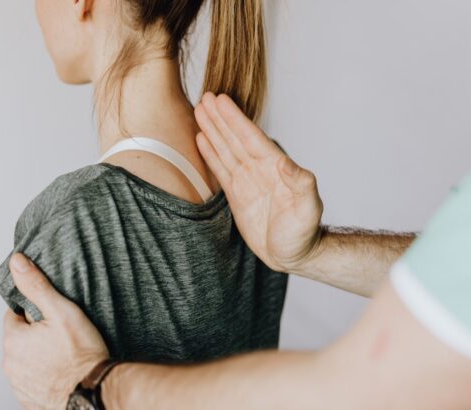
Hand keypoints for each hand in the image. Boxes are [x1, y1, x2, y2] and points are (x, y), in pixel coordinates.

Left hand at [2, 253, 109, 409]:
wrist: (94, 394)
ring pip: (26, 359)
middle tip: (62, 335)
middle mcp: (10, 364)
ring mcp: (19, 384)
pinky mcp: (29, 399)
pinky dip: (44, 374)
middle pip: (20, 338)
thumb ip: (37, 286)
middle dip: (36, 334)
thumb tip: (17, 263)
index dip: (35, 312)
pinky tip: (62, 370)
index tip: (53, 317)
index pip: (14, 314)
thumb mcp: (61, 311)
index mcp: (13, 339)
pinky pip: (33, 380)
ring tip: (64, 353)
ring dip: (39, 355)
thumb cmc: (81, 355)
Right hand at [194, 93, 323, 273]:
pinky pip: (221, 169)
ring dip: (213, 130)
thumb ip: (301, 184)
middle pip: (235, 138)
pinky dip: (210, 153)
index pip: (251, 138)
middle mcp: (259, 169)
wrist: (293, 255)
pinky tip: (201, 139)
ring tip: (199, 110)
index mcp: (274, 168)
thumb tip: (286, 162)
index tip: (221, 101)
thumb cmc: (303, 234)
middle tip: (205, 97)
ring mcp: (247, 180)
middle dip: (220, 118)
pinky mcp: (237, 194)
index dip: (235, 119)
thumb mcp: (307, 209)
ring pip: (226, 149)